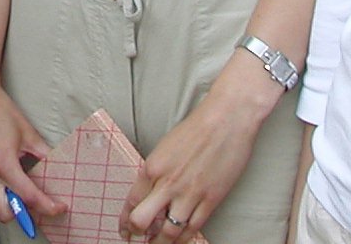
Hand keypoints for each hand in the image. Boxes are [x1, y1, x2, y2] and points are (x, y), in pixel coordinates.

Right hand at [0, 80, 63, 226]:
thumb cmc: (0, 111)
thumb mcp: (28, 133)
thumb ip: (43, 154)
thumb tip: (58, 167)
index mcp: (3, 164)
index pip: (29, 197)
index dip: (48, 206)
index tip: (59, 207)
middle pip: (7, 214)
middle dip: (23, 213)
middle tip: (38, 201)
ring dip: (9, 203)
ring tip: (22, 188)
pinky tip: (6, 179)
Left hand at [119, 65, 273, 241]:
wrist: (227, 119)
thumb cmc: (197, 128)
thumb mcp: (166, 146)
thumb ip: (158, 170)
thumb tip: (152, 192)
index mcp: (153, 166)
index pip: (132, 201)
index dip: (125, 221)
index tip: (124, 230)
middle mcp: (168, 183)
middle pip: (143, 220)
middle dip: (137, 235)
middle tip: (136, 241)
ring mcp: (190, 194)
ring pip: (168, 232)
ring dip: (160, 243)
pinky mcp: (211, 200)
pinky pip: (193, 228)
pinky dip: (184, 239)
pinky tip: (179, 242)